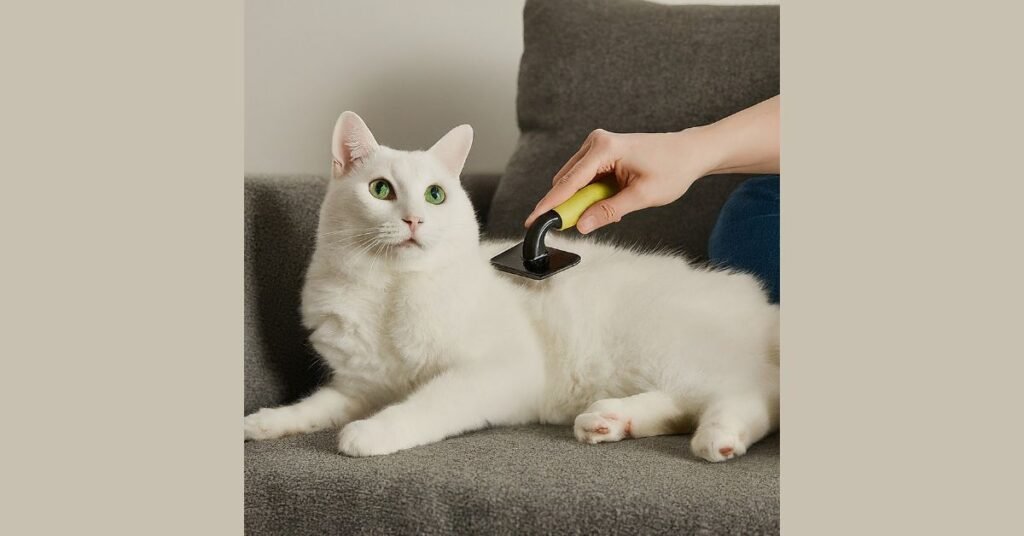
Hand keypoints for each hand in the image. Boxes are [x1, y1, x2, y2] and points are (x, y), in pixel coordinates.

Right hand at [524, 127, 714, 233]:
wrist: (689, 152)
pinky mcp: (601, 152)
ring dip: (583, 199)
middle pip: (566, 181)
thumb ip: (608, 211)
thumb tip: (582, 225)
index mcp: (605, 149)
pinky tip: (612, 198)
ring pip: (574, 181)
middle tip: (576, 226)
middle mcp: (596, 142)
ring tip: (612, 206)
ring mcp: (597, 146)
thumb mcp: (642, 197)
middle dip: (568, 205)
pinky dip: (591, 193)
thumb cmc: (672, 169)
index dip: (550, 204)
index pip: (568, 182)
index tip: (533, 220)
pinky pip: (584, 178)